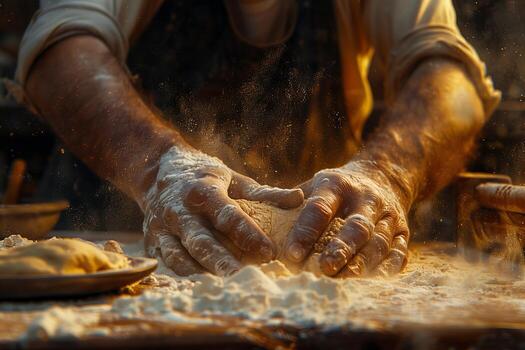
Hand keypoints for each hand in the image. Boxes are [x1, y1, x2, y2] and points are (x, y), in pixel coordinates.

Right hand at [143, 146, 303, 275]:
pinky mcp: (152, 241)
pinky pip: (165, 263)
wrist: (159, 171)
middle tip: (243, 279)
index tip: (269, 252)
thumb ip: (265, 193)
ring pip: (179, 257)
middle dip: (221, 262)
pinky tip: (201, 288)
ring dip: (200, 274)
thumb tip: (299, 199)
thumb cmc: (205, 177)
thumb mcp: (234, 179)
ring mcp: (162, 227)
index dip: (248, 234)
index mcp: (202, 190)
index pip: (227, 215)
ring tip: (222, 289)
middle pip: (201, 241)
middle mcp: (179, 210)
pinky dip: (181, 277)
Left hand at [284, 161, 410, 276]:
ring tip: (344, 280)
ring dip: (361, 263)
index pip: (320, 208)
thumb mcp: (314, 184)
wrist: (383, 176)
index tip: (291, 254)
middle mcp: (366, 198)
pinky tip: (372, 281)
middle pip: (356, 227)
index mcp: (337, 184)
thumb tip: (257, 223)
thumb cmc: (336, 189)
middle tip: (323, 268)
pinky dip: (387, 268)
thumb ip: (290, 202)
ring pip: (378, 242)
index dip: (305, 231)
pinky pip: (399, 252)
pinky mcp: (403, 231)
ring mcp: (388, 215)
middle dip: (340, 249)